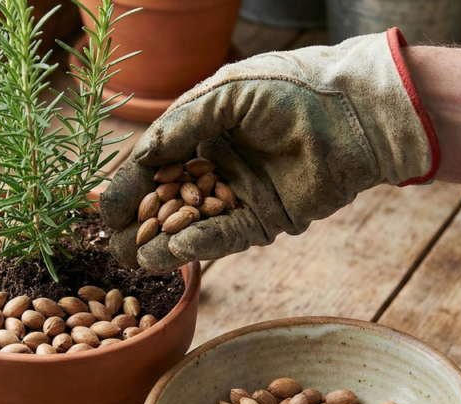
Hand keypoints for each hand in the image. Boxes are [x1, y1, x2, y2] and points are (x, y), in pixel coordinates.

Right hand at [100, 29, 438, 272]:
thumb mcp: (228, 94)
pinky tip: (172, 252)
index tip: (105, 210)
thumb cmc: (292, 87)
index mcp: (201, 130)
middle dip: (138, 223)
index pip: (154, 164)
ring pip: (191, 224)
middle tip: (111, 244)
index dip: (128, 187)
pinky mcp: (266, 219)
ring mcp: (239, 194)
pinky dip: (199, 245)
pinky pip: (225, 236)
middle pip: (166, 200)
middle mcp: (216, 164)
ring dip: (162, 242)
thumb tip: (142, 155)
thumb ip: (183, 123)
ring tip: (132, 259)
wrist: (355, 112)